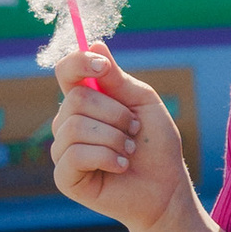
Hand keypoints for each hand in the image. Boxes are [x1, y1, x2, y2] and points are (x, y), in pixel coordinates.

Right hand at [50, 49, 190, 231]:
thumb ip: (117, 78)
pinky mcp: (65, 177)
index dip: (78, 62)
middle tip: (133, 130)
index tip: (101, 66)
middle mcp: (68, 123)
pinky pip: (74, 155)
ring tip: (128, 150)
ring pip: (74, 127)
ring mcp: (64, 150)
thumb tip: (93, 43)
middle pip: (76, 99)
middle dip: (115, 113)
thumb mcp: (142, 103)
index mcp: (86, 102)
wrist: (166, 188)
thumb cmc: (155, 145)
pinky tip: (121, 167)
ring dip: (113, 138)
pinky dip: (106, 157)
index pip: (66, 72)